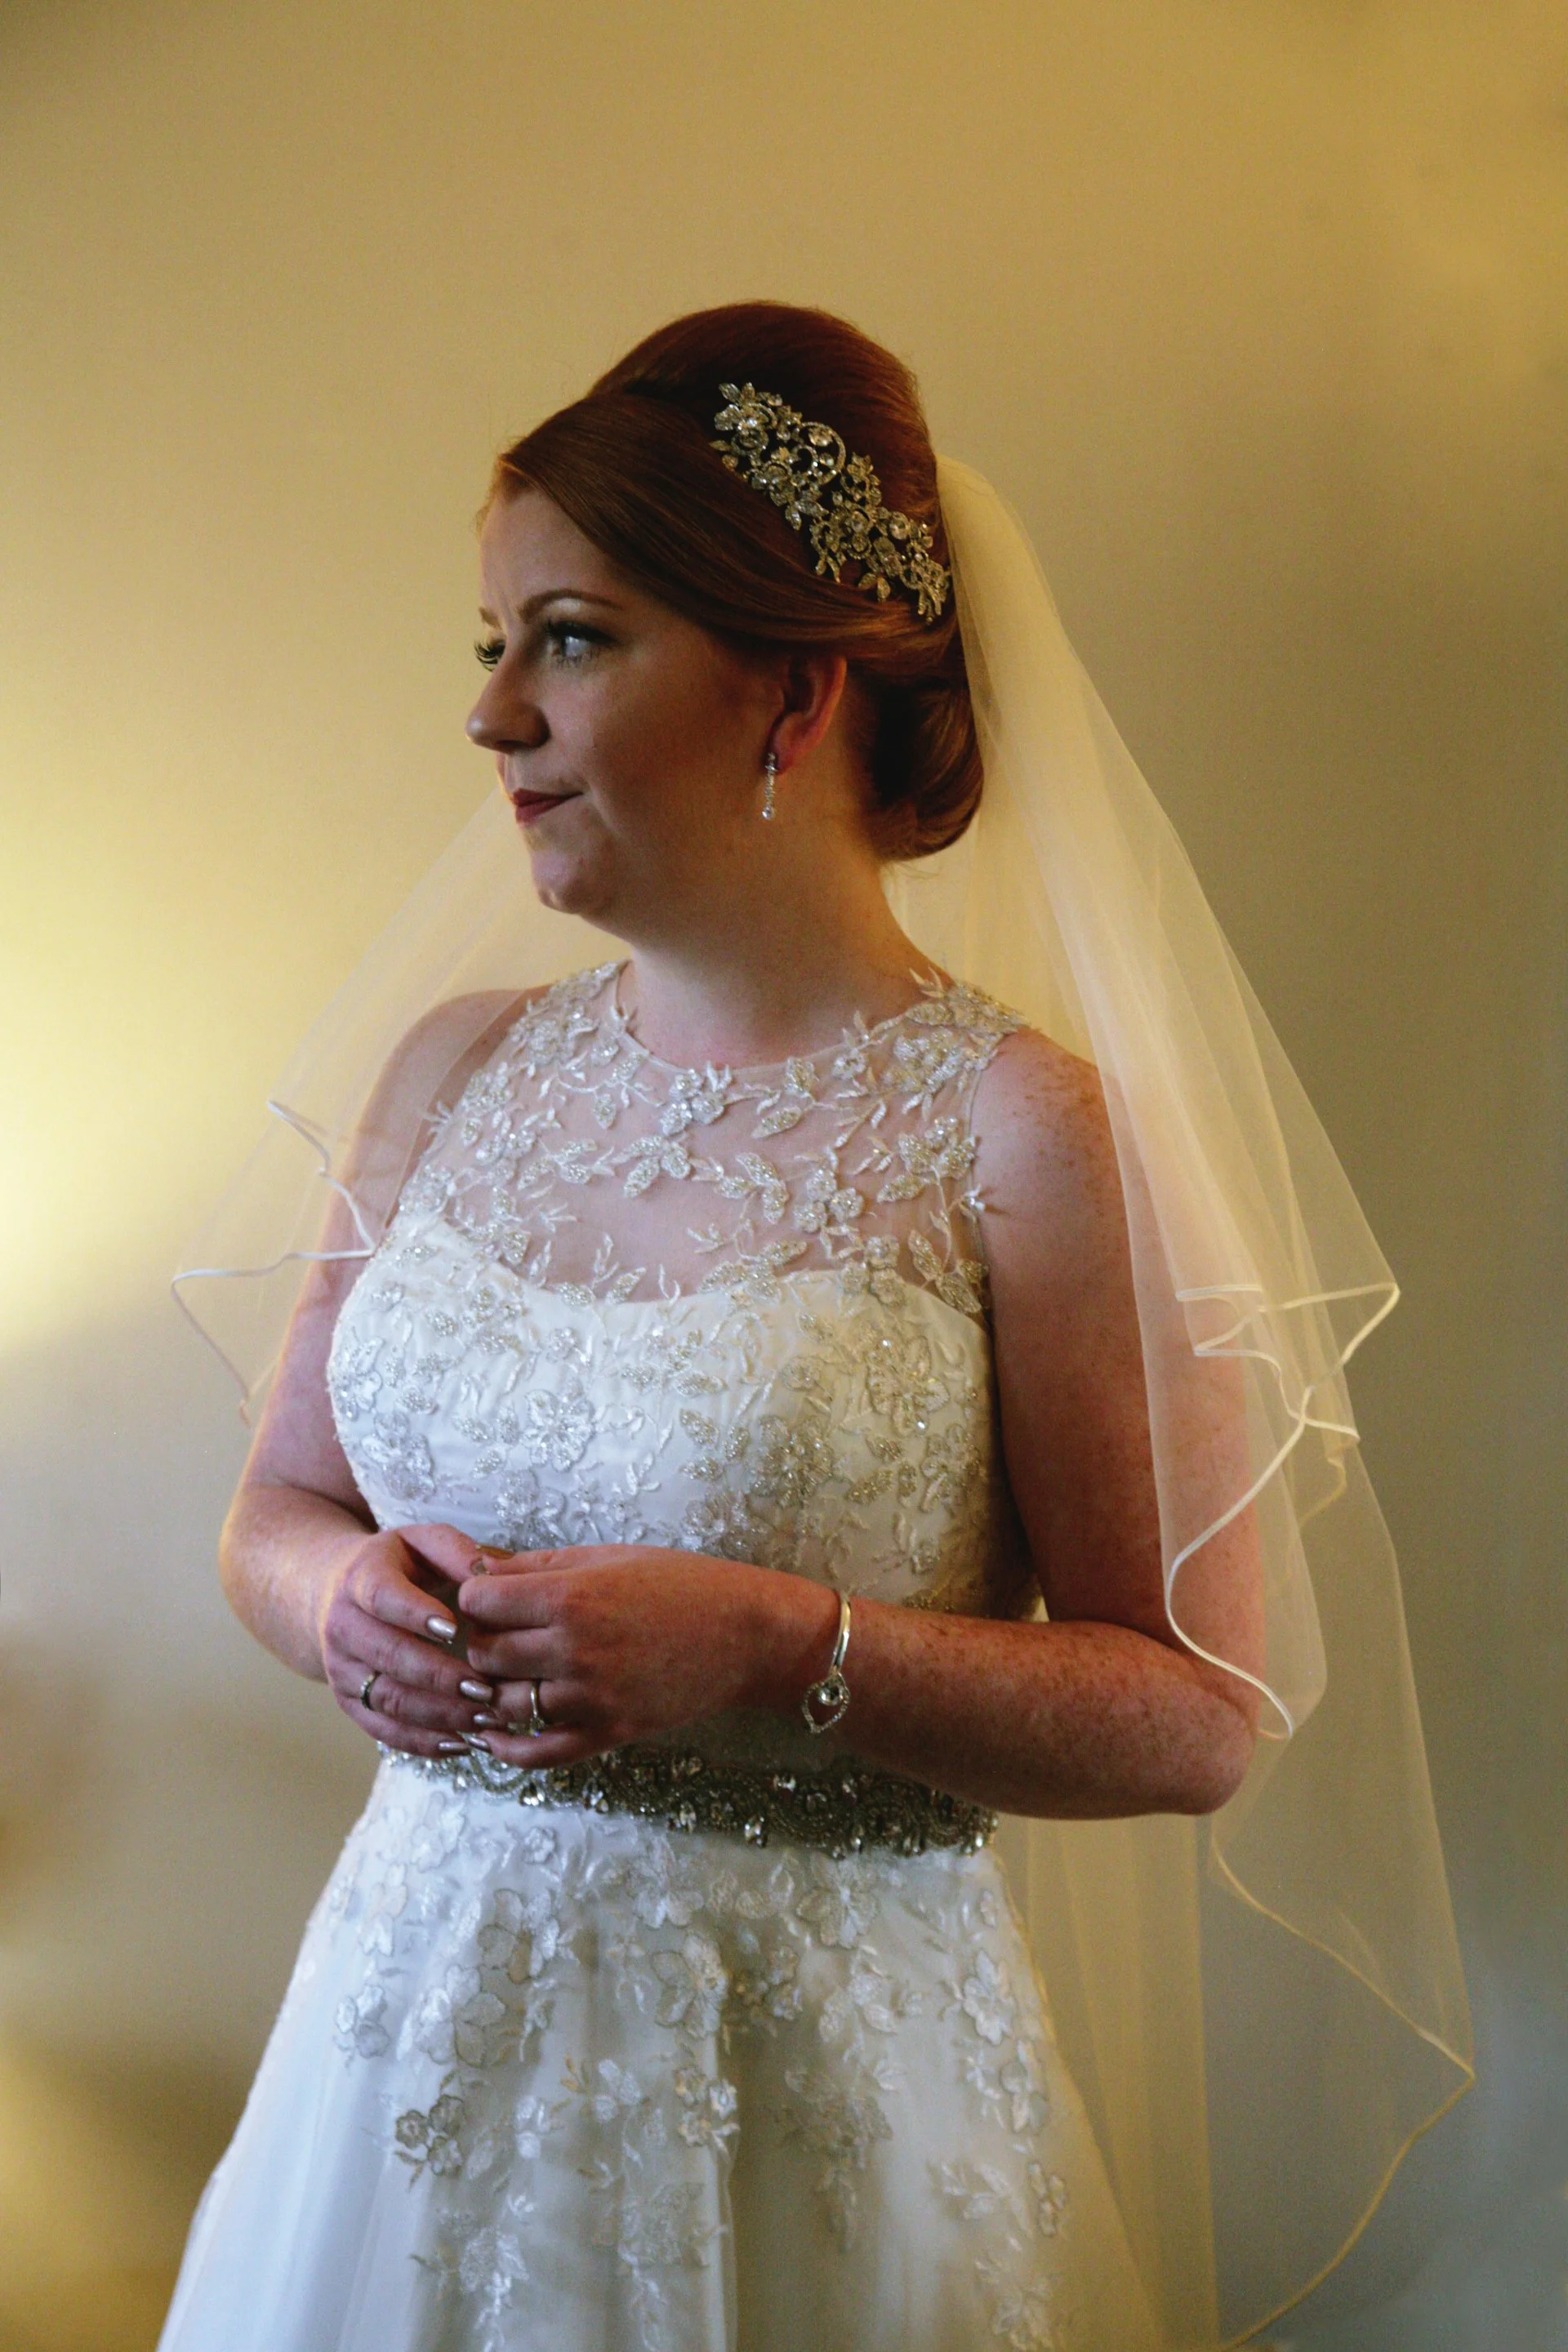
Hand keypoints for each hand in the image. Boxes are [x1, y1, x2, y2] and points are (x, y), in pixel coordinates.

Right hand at [318, 1522, 501, 1757]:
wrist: (334, 1594)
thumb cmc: (399, 1567)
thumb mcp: (423, 1542)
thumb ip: (456, 1551)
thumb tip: (490, 1574)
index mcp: (362, 1578)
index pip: (382, 1598)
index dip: (415, 1614)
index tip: (454, 1628)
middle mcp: (343, 1626)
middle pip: (388, 1657)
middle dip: (440, 1677)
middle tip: (487, 1690)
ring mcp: (343, 1669)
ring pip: (388, 1699)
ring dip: (438, 1715)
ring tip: (485, 1720)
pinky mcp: (350, 1702)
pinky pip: (383, 1730)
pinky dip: (422, 1742)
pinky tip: (462, 1743)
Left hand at [456, 1544, 838, 1768]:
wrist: (747, 1635)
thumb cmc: (682, 1585)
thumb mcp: (609, 1557)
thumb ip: (539, 1566)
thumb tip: (477, 1572)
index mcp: (572, 1597)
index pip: (480, 1602)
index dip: (479, 1598)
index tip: (493, 1597)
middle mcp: (575, 1649)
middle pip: (484, 1654)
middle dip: (483, 1641)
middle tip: (501, 1634)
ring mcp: (591, 1698)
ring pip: (503, 1703)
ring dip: (497, 1688)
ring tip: (507, 1673)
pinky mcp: (607, 1734)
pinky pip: (536, 1753)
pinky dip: (506, 1747)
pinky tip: (495, 1734)